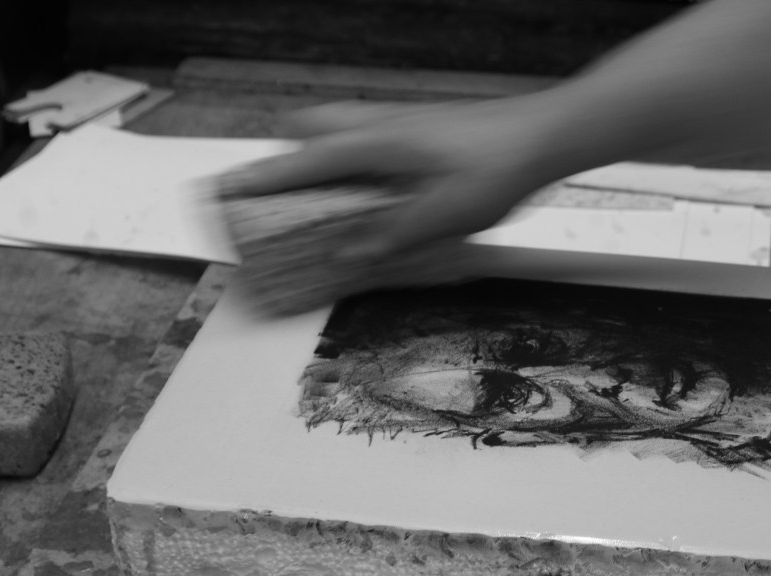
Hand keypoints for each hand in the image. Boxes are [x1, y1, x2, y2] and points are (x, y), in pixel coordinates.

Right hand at [221, 95, 570, 290]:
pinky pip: (371, 138)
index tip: (224, 194)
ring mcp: (402, 123)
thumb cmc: (497, 168)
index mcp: (372, 145)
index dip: (258, 182)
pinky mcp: (424, 129)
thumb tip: (346, 258)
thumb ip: (389, 238)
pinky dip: (357, 161)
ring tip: (324, 201)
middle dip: (285, 160)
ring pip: (340, 130)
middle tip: (277, 196)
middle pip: (309, 131)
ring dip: (322, 158)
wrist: (546, 134)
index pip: (297, 163)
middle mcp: (381, 126)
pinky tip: (376, 191)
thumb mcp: (440, 219)